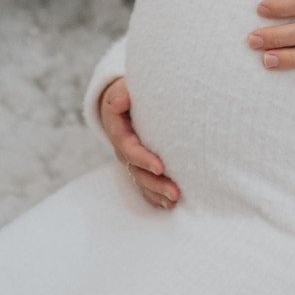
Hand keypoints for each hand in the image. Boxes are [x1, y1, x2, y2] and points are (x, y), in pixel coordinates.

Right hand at [99, 76, 179, 208]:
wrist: (119, 103)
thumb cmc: (126, 94)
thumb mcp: (120, 89)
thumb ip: (120, 94)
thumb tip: (120, 101)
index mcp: (120, 133)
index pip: (130, 150)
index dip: (143, 159)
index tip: (160, 167)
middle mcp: (125, 151)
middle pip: (138, 173)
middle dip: (156, 184)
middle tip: (175, 193)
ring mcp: (132, 162)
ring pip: (143, 182)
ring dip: (158, 194)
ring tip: (175, 201)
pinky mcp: (140, 167)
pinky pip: (145, 186)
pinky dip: (156, 197)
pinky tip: (170, 205)